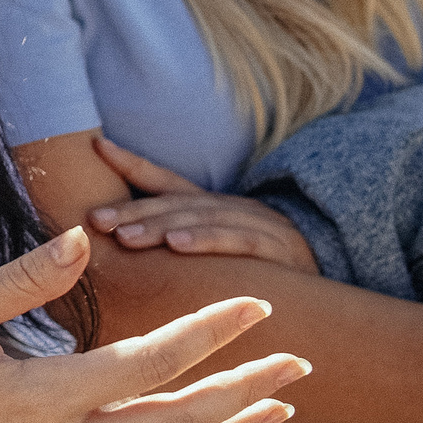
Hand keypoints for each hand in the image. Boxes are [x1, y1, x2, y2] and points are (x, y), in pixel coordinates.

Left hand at [87, 137, 319, 274]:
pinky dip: (205, 241)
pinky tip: (177, 246)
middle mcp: (228, 208)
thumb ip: (176, 240)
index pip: (165, 180)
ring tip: (124, 237)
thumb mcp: (216, 245)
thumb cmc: (260, 263)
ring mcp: (253, 225)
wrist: (327, 274)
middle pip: (174, 204)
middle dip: (132, 210)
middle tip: (95, 220)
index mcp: (210, 206)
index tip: (95, 147)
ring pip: (200, 220)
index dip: (131, 162)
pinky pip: (236, 242)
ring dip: (159, 227)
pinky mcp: (275, 249)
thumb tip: (119, 243)